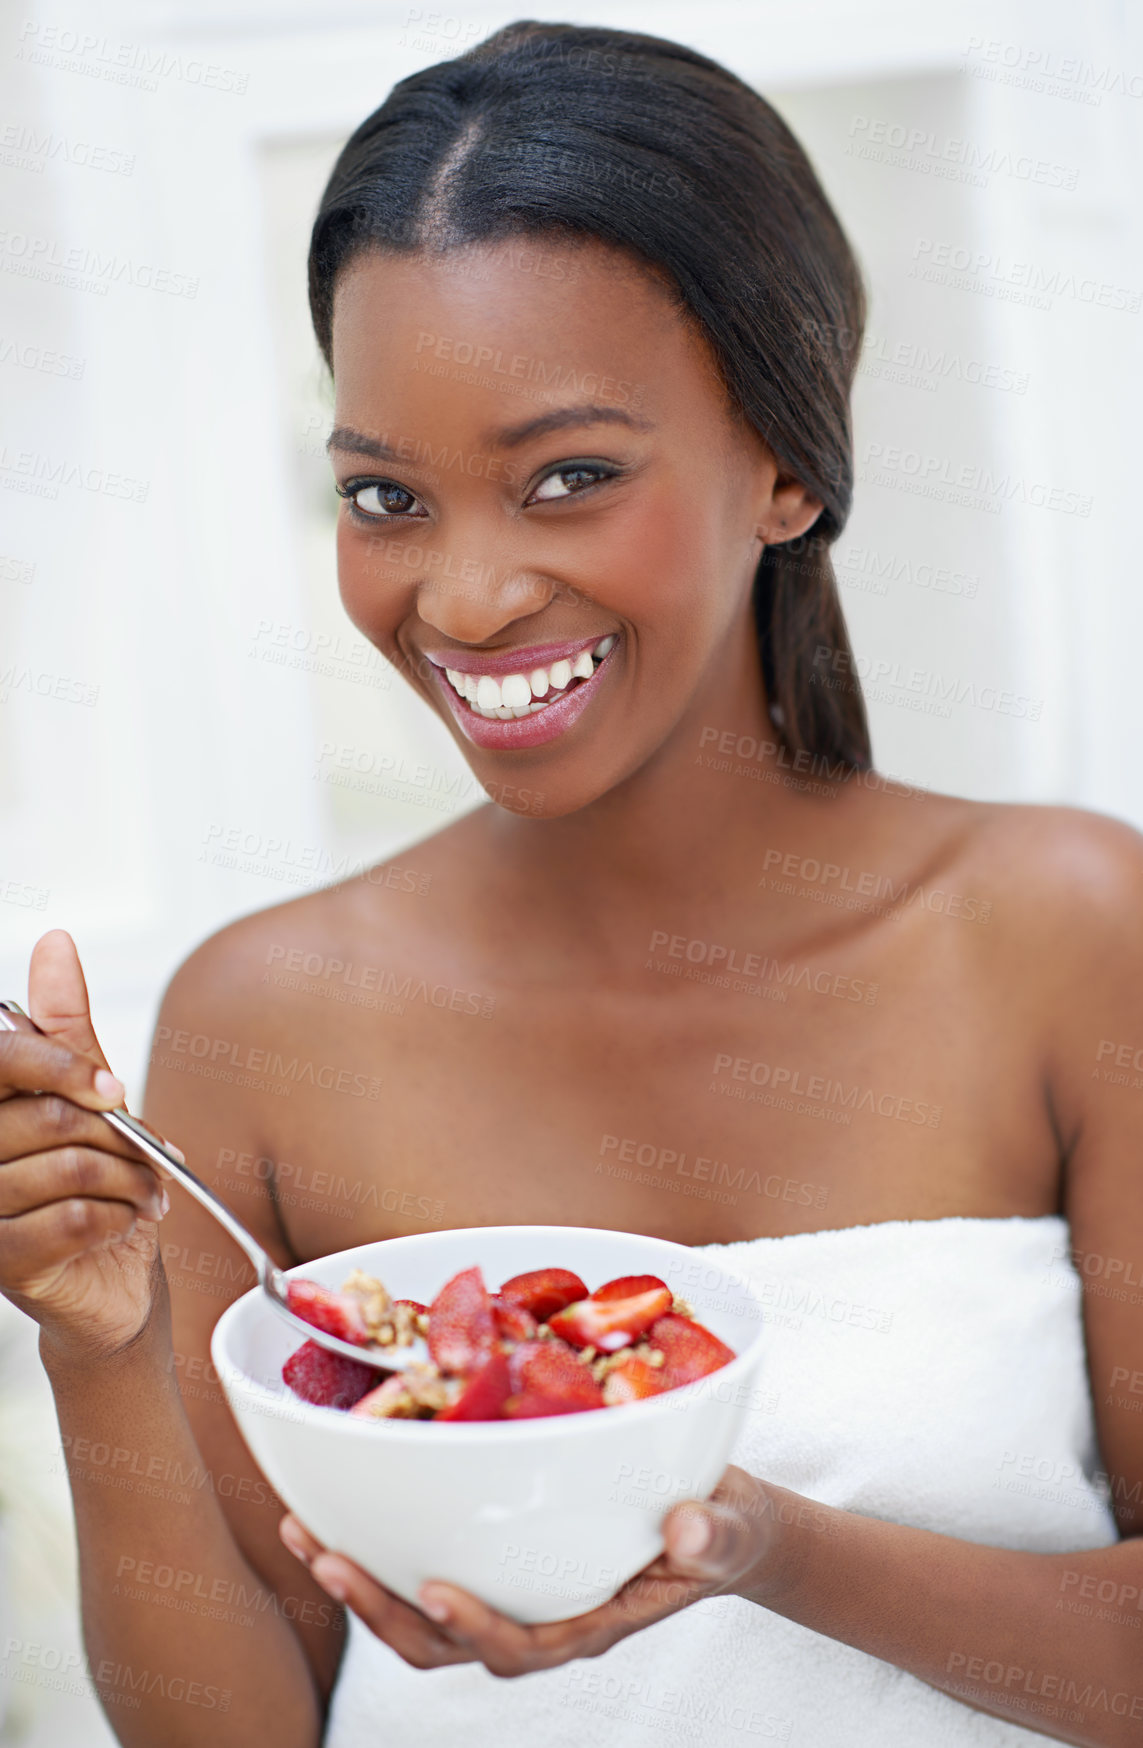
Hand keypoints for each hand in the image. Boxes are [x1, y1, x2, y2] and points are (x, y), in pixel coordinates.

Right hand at [0, 929, 174, 1362]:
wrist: (111, 1283)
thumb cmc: (94, 1186)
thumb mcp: (88, 1096)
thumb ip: (64, 1028)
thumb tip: (54, 943)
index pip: (3, 1059)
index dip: (62, 1066)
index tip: (113, 1089)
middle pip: (53, 1116)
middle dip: (120, 1137)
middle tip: (147, 1157)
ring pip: (71, 1166)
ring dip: (130, 1179)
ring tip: (144, 1192)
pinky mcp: (1, 1263)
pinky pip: (75, 1218)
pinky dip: (120, 1215)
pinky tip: (127, 1220)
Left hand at [279, 1464, 772, 1676]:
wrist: (714, 1521)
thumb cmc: (720, 1525)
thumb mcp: (729, 1525)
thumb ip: (714, 1533)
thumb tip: (689, 1526)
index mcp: (588, 1620)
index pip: (522, 1645)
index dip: (476, 1627)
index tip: (437, 1589)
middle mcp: (535, 1618)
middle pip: (444, 1643)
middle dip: (381, 1609)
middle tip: (330, 1559)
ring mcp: (507, 1594)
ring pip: (416, 1617)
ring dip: (357, 1583)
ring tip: (305, 1535)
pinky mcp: (491, 1560)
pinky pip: (418, 1569)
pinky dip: (371, 1545)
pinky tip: (332, 1505)